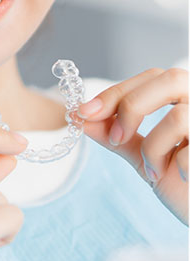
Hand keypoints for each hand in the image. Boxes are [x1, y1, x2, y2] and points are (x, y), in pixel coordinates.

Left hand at [79, 68, 187, 224]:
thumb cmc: (182, 184)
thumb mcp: (143, 155)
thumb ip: (115, 135)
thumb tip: (81, 117)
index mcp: (187, 99)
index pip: (152, 77)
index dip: (116, 92)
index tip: (84, 112)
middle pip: (170, 80)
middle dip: (132, 106)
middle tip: (115, 137)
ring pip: (179, 117)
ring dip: (154, 148)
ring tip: (154, 169)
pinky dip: (174, 166)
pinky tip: (180, 179)